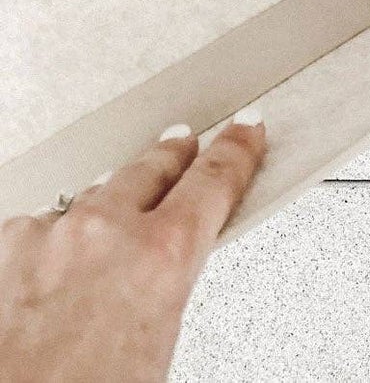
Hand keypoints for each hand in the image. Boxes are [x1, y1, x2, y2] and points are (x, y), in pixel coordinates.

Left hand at [0, 115, 266, 382]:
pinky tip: (57, 253)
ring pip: (95, 194)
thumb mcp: (160, 337)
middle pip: (153, 168)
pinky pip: (42, 223)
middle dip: (173, 156)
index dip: (237, 149)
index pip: (215, 179)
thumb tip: (167, 274)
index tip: (245, 131)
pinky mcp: (7, 246)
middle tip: (183, 145)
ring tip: (119, 200)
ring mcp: (51, 234)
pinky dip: (55, 234)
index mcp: (163, 255)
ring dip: (111, 196)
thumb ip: (168, 280)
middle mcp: (108, 231)